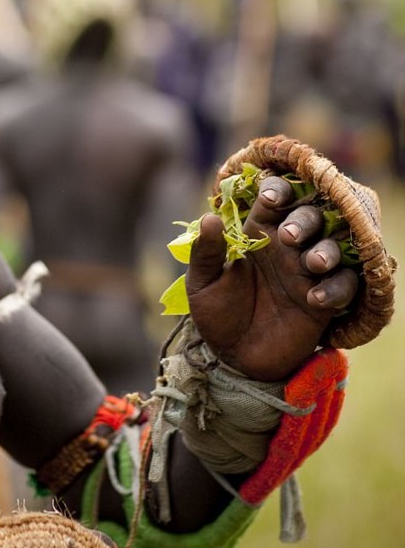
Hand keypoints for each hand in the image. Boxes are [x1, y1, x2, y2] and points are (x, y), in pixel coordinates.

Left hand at [186, 176, 358, 380]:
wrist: (233, 356)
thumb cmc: (216, 313)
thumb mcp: (202, 283)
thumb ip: (206, 252)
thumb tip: (208, 218)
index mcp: (257, 234)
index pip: (275, 201)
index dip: (278, 192)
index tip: (270, 199)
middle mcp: (287, 247)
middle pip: (310, 217)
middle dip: (305, 220)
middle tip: (289, 237)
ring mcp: (308, 273)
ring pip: (333, 247)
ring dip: (327, 251)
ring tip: (311, 264)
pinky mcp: (324, 301)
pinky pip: (345, 285)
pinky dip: (335, 288)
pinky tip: (313, 299)